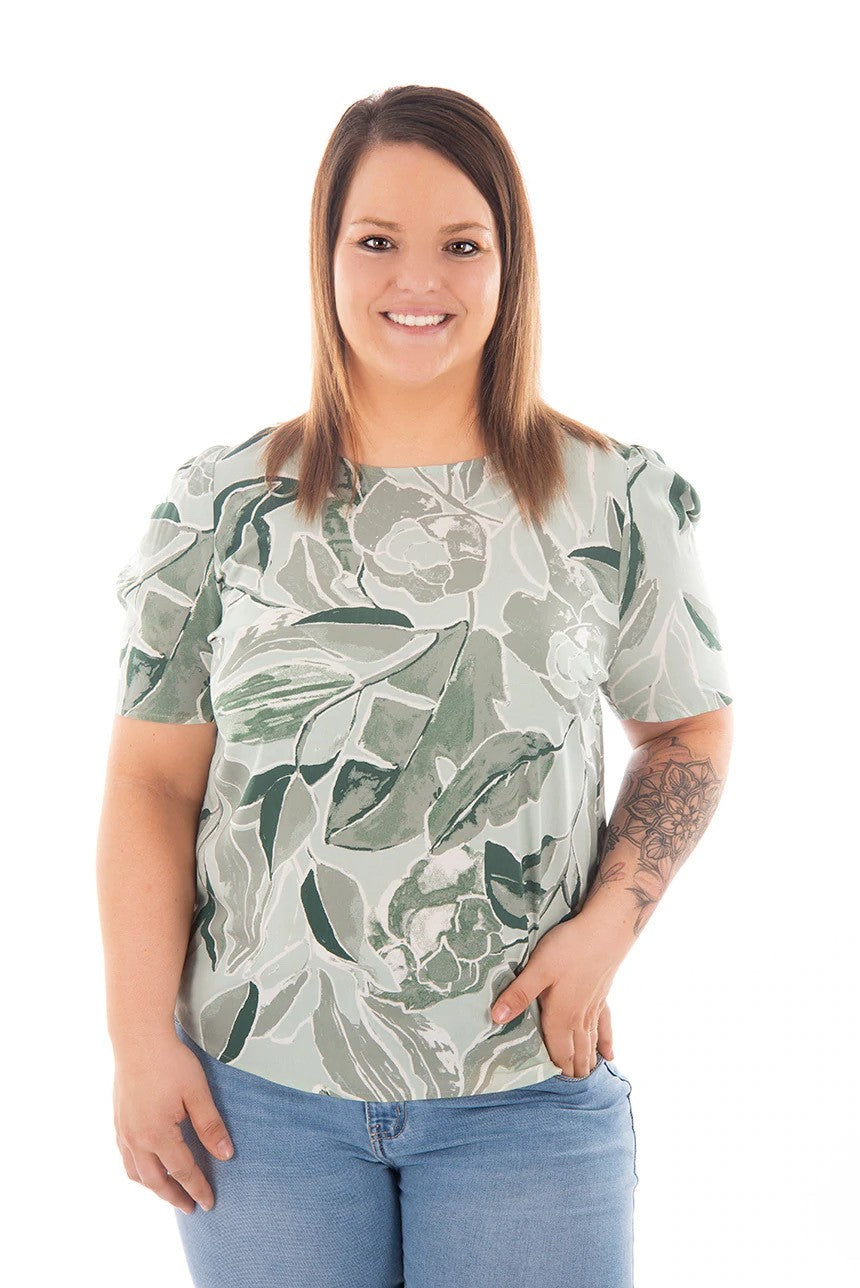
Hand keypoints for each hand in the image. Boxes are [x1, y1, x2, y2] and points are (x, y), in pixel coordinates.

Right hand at [112, 1032, 234, 1214]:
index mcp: (158, 1135)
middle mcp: (137, 1139)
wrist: (138, 1039)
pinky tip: (148, 1166)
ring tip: (170, 1191)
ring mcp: (124, 1131)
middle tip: (191, 1208)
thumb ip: (210, 1126)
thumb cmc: (171, 1062)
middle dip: (174, 1196)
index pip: (182, 1171)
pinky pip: (126, 1158)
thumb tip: (226, 1155)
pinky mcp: (118, 1121)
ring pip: (136, 1173)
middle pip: (156, 1181)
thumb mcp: (197, 1092)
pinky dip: (139, 1170)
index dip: (198, 1188)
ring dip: (154, 1186)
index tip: (209, 1203)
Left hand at [490, 915, 621, 1077]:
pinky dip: (605, 1043)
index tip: (551, 1088)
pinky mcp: (602, 995)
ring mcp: (593, 1007)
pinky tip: (610, 1055)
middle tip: (568, 1091)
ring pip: (590, 1043)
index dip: (554, 1071)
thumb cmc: (569, 948)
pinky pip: (605, 1026)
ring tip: (585, 1080)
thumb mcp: (537, 969)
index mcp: (562, 1016)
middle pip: (576, 1053)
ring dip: (587, 1062)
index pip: (558, 1053)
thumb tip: (496, 1018)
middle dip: (572, 1073)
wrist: (606, 930)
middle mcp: (579, 1018)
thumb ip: (518, 994)